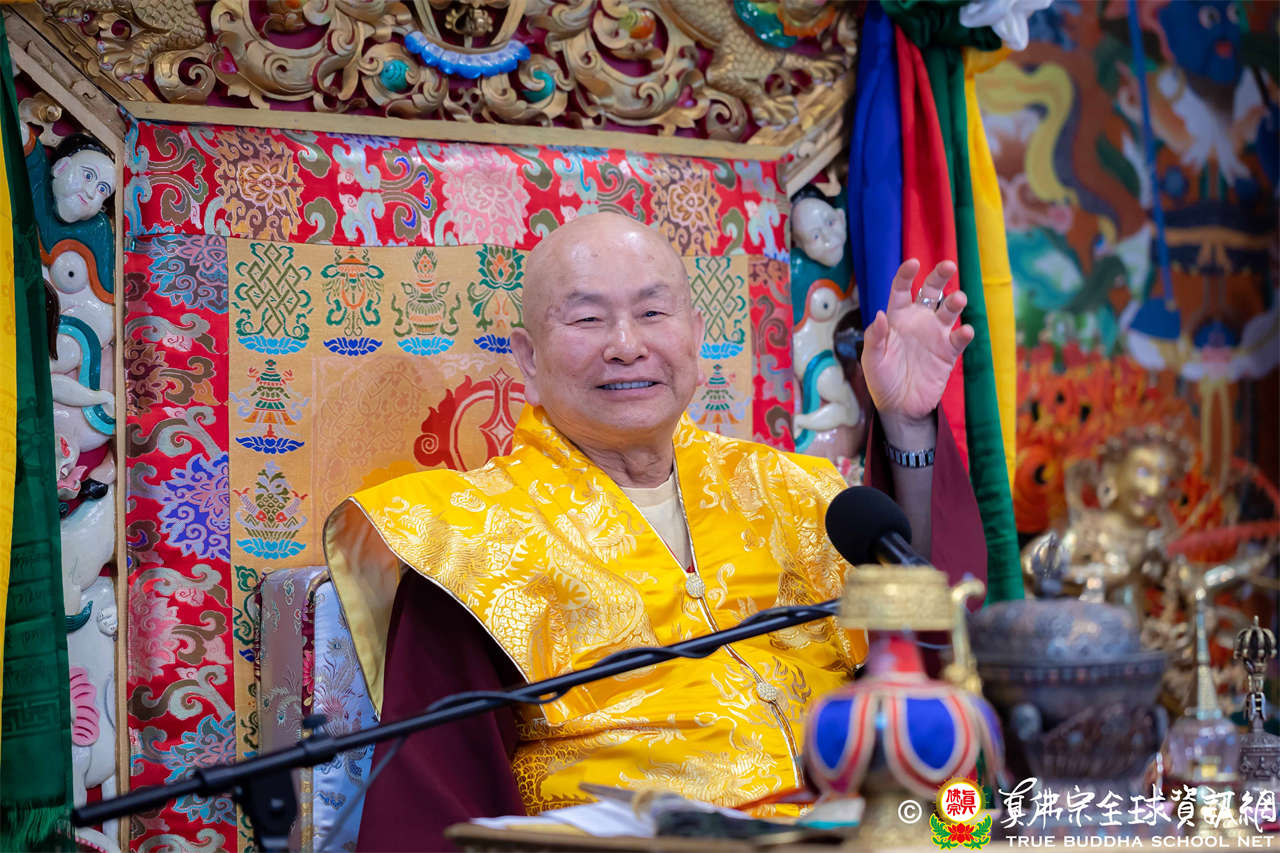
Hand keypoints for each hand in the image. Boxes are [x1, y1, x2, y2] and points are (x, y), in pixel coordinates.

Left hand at [861, 259, 973, 423]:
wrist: (899, 407)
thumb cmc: (882, 380)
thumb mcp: (871, 360)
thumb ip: (875, 338)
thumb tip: (880, 314)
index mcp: (897, 317)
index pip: (901, 289)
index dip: (906, 275)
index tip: (913, 263)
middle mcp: (918, 320)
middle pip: (931, 291)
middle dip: (940, 277)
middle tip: (948, 265)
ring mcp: (935, 334)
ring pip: (948, 310)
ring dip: (955, 302)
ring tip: (958, 299)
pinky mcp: (948, 352)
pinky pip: (958, 338)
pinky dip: (964, 333)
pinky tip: (964, 330)